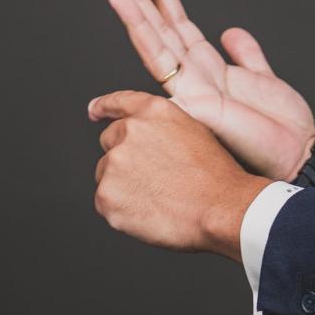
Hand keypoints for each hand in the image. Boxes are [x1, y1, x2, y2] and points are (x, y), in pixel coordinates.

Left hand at [89, 91, 269, 258]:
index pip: (119, 102)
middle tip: (150, 177)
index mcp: (153, 112)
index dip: (104, 107)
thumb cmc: (216, 176)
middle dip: (123, 156)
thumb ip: (163, 129)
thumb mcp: (194, 132)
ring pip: (106, 175)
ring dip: (123, 185)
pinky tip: (149, 212)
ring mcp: (114, 163)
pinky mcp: (106, 196)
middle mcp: (129, 131)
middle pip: (110, 142)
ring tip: (157, 198)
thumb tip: (146, 141)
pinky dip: (121, 210)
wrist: (220, 208)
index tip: (94, 111)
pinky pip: (106, 202)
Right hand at [100, 0, 314, 181]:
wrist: (295, 155)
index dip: (164, 0)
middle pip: (160, 32)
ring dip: (135, 15)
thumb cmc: (281, 127)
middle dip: (139, 2)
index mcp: (211, 70)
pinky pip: (164, 66)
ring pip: (155, 45)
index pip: (179, 28)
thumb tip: (230, 31)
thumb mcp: (264, 79)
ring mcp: (190, 90)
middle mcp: (195, 78)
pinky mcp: (192, 102)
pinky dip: (146, 39)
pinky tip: (132, 16)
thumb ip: (247, 55)